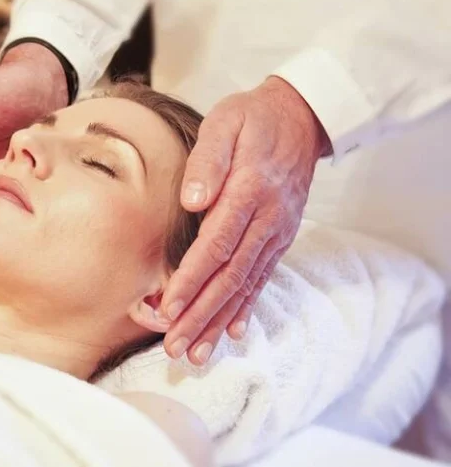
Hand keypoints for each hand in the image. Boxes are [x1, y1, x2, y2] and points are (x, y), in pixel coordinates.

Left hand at [160, 76, 331, 363]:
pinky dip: (246, 307)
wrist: (301, 117)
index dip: (192, 279)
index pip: (217, 244)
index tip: (169, 308)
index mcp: (250, 190)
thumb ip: (208, 160)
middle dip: (201, 314)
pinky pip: (263, 278)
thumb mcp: (226, 122)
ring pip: (245, 284)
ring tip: (197, 353)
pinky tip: (233, 332)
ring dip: (219, 321)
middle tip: (177, 348)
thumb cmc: (253, 118)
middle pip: (230, 275)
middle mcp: (268, 219)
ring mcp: (277, 231)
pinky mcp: (280, 237)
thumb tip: (192, 200)